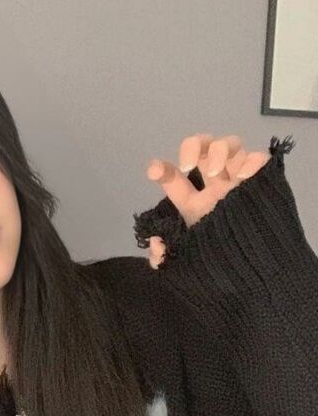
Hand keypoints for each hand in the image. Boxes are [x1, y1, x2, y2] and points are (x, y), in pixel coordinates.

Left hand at [145, 133, 269, 269]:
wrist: (255, 271)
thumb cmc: (218, 264)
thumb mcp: (184, 264)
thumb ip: (164, 258)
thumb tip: (155, 242)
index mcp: (192, 202)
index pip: (172, 178)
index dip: (160, 169)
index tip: (154, 171)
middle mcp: (214, 186)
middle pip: (202, 146)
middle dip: (192, 146)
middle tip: (189, 166)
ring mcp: (238, 181)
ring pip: (229, 144)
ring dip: (219, 151)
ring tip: (217, 173)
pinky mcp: (262, 182)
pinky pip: (258, 157)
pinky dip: (250, 161)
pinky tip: (243, 178)